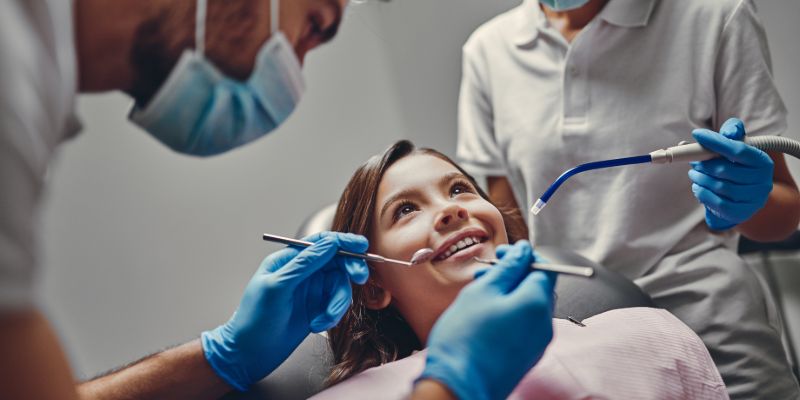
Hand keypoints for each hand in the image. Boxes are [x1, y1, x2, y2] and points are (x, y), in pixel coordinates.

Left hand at [201, 232, 368, 390]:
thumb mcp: (277, 287)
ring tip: (324, 320)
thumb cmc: (253, 319)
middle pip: (337, 263)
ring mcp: (311, 291)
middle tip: (359, 278)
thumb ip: (305, 263)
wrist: (248, 354)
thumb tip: (330, 243)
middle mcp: (303, 273)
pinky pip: (337, 306)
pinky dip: (332, 316)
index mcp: (289, 260)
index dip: (344, 242)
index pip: (321, 243)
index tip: (362, 245)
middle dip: (349, 271)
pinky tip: (315, 326)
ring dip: (337, 304)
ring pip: (340, 287)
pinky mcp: (317, 309)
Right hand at [418, 241, 556, 399]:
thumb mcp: (483, 290)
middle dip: (514, 274)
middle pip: (538, 287)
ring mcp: (537, 344)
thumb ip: (508, 267)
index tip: (503, 252)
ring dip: (509, 293)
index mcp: (537, 303)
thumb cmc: (466, 338)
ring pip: (529, 306)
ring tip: (480, 293)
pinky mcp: (526, 357)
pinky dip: (509, 313)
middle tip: (487, 272)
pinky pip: (524, 325)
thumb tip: (524, 250)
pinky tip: (484, 315)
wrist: (458, 385)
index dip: (524, 256)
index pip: (546, 268)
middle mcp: (544, 324)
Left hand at [689, 118, 773, 229]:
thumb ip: (731, 133)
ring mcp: (754, 199)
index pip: (737, 149)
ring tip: (694, 174)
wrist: (746, 196)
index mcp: (762, 161)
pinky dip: (702, 193)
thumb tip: (721, 133)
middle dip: (703, 164)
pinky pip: (717, 203)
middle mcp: (762, 181)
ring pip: (719, 187)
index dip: (715, 142)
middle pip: (724, 170)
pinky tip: (698, 187)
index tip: (697, 134)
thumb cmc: (738, 167)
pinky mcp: (742, 213)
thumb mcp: (738, 148)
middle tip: (693, 162)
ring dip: (700, 179)